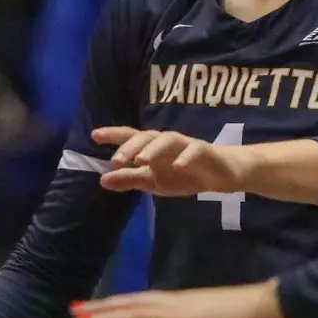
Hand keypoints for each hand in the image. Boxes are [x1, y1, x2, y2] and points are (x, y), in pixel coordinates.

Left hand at [92, 126, 246, 196]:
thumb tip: (102, 180)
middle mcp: (167, 143)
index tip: (95, 135)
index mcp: (153, 148)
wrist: (222, 174)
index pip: (131, 137)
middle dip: (131, 146)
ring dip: (154, 148)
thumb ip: (129, 179)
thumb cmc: (185, 174)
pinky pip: (195, 151)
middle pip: (147, 137)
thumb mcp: (154, 182)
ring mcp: (186, 145)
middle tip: (117, 159)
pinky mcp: (205, 152)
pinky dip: (186, 157)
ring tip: (141, 160)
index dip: (114, 135)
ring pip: (169, 140)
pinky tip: (177, 165)